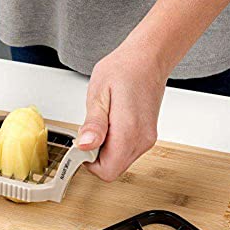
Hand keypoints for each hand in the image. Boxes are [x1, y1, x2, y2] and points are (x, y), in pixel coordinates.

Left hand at [76, 42, 165, 181]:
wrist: (149, 57)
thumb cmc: (124, 69)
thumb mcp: (98, 94)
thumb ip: (93, 124)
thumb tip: (84, 146)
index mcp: (128, 132)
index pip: (107, 171)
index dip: (89, 163)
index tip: (81, 145)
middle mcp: (142, 140)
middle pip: (113, 169)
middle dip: (96, 157)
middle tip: (89, 131)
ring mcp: (147, 139)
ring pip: (120, 161)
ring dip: (105, 150)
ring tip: (102, 122)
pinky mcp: (147, 135)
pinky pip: (126, 151)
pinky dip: (114, 144)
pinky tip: (111, 123)